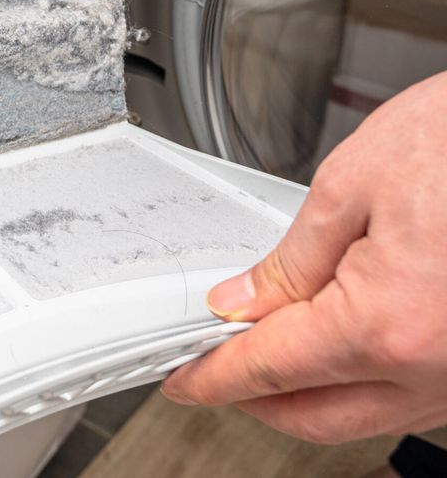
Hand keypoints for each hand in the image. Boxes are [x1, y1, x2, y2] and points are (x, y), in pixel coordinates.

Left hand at [162, 72, 446, 442]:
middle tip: (209, 369)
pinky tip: (334, 348)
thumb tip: (243, 303)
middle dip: (253, 398)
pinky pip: (408, 397)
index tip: (182, 379)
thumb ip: (290, 261)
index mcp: (388, 325)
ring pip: (364, 414)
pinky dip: (359, 383)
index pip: (271, 369)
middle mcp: (435, 369)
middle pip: (314, 415)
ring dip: (307, 395)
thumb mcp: (350, 187)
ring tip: (262, 352)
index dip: (212, 375)